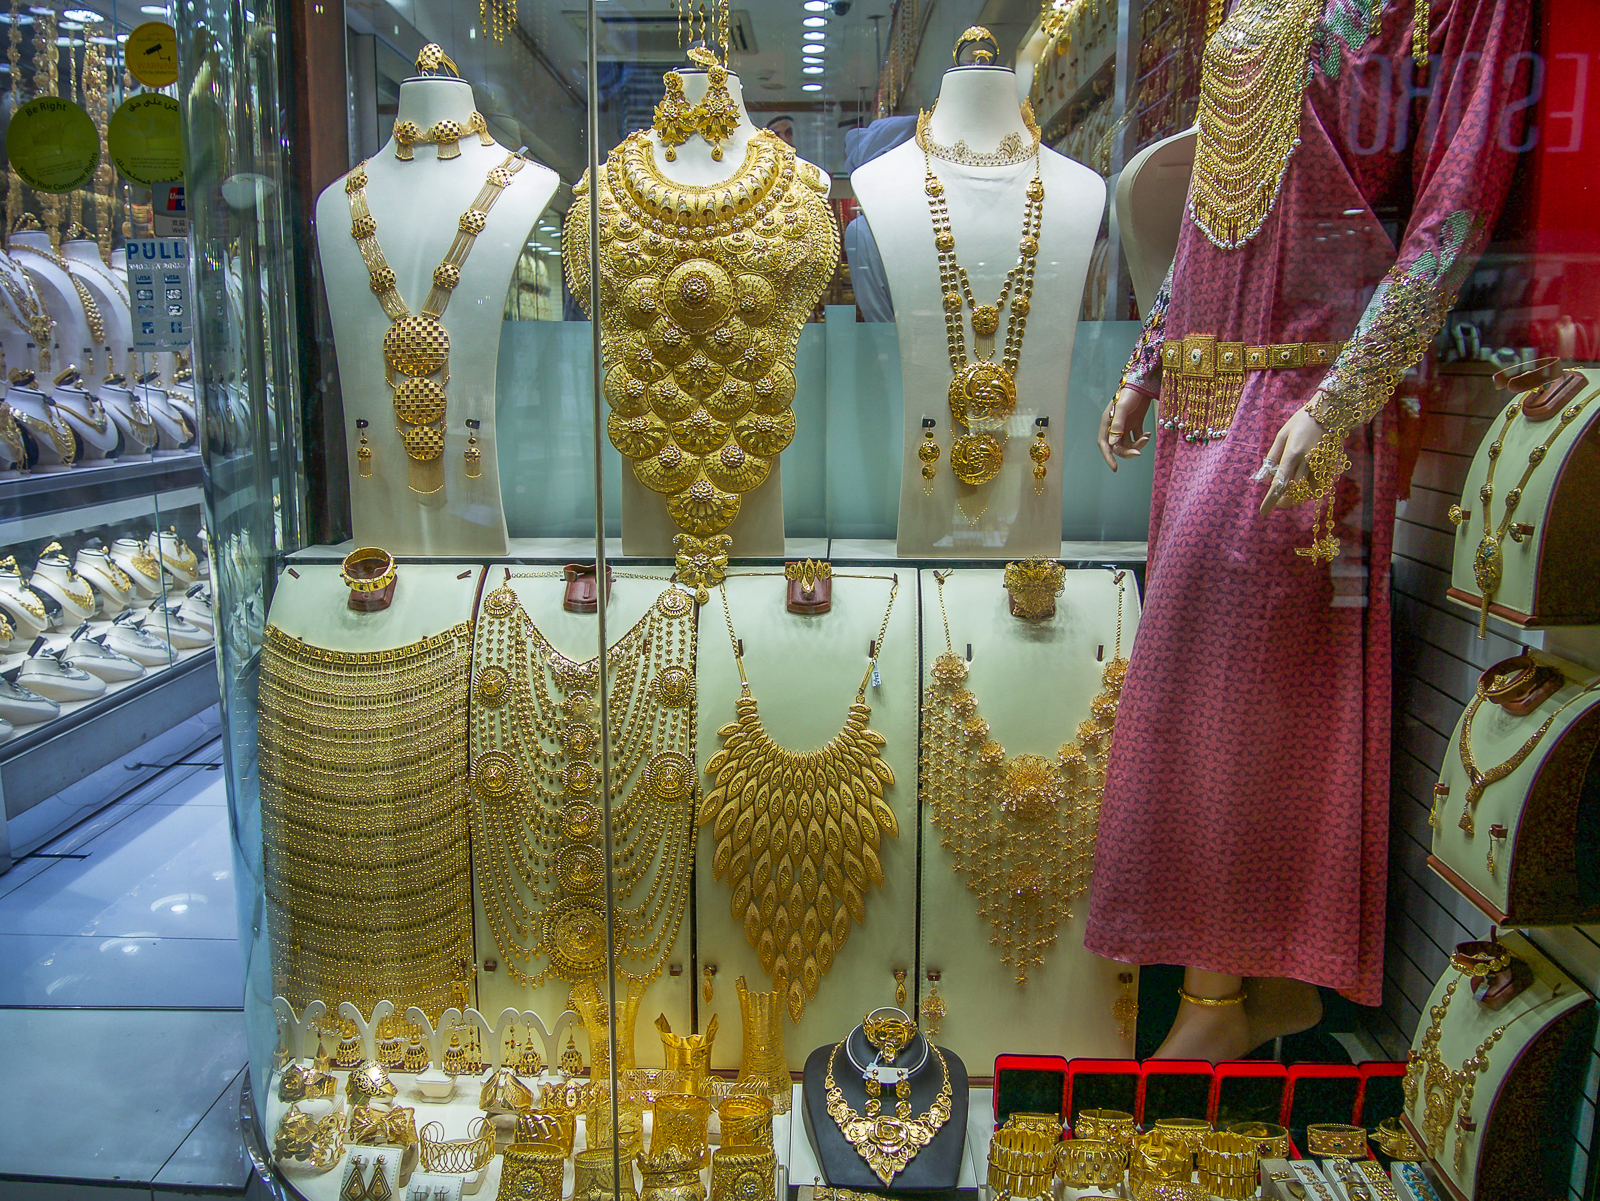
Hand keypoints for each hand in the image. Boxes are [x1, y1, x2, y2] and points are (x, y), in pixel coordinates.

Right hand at [1099, 386, 1152, 471]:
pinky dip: (1142, 438)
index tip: (1115, 468)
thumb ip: (1118, 425)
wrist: (1142, 383)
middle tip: (1138, 454)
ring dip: (1137, 445)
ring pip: (1128, 444)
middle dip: (1128, 452)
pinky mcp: (1135, 423)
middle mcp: (1114, 426)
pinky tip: (1148, 433)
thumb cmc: (1129, 393)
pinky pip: (1137, 437)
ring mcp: (1125, 425)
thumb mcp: (1122, 408)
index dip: (1108, 457)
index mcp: (1107, 423)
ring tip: (1146, 437)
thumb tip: (1113, 444)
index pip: (1104, 444)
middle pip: (1118, 446)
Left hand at [1258, 401, 1329, 516]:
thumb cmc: (1301, 421)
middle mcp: (1308, 462)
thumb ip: (1273, 456)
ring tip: (1290, 496)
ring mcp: (1322, 464)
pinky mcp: (1331, 465)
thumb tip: (1265, 476)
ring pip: (1309, 492)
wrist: (1329, 412)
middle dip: (1285, 501)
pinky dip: (1311, 491)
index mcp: (1293, 454)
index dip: (1270, 500)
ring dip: (1299, 498)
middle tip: (1278, 502)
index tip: (1263, 512)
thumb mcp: (1282, 435)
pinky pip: (1321, 485)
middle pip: (1295, 491)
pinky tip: (1305, 488)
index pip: (1280, 483)